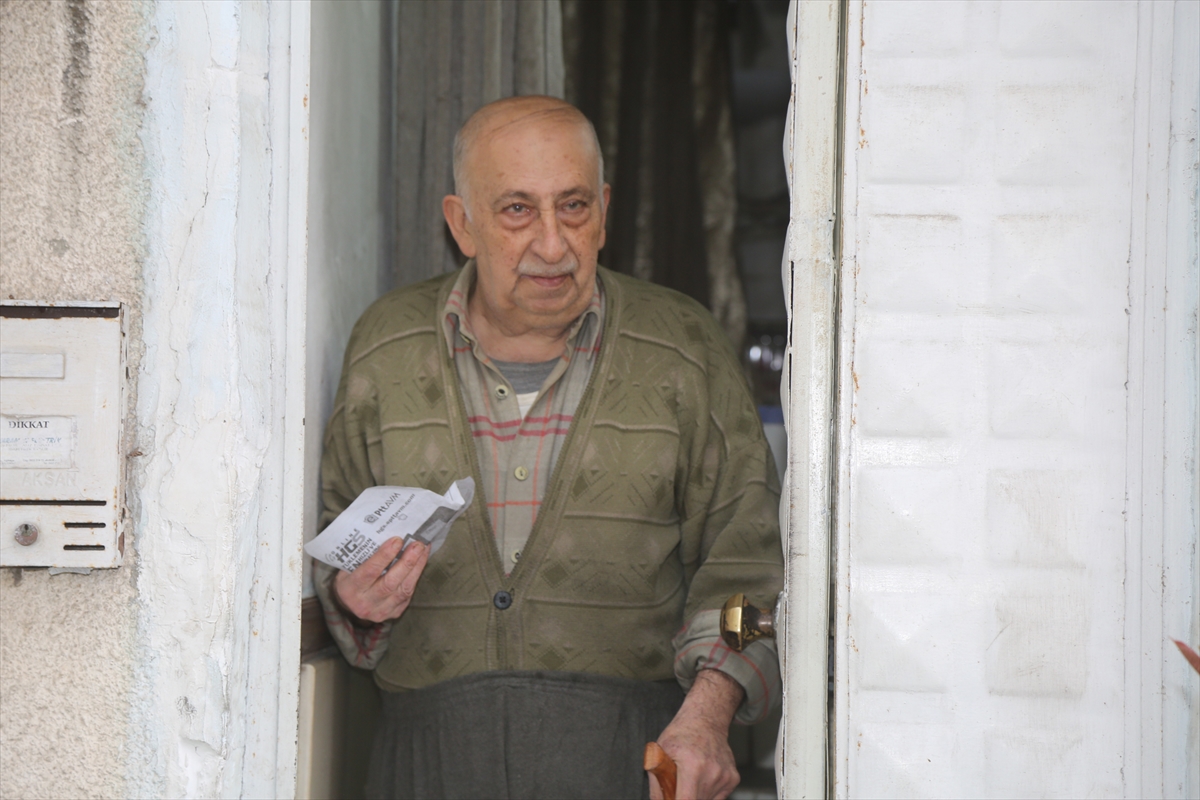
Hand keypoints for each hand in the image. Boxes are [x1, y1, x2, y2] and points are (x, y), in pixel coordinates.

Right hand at [332, 538, 427, 623]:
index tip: (398, 540)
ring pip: (403, 590)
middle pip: (390, 583)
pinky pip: (408, 594)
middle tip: (418, 544)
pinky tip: (421, 561)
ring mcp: (380, 611)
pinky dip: (416, 576)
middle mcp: (365, 603)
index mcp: (349, 589)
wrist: (349, 604)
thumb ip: (364, 555)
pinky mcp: (394, 613)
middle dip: (407, 562)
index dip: (384, 556)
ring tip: (423, 550)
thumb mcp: (348, 567)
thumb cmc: (350, 578)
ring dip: (416, 567)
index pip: (369, 572)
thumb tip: (389, 535)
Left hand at [650, 670, 743, 799]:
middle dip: (684, 797)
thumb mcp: (659, 753)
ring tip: (690, 777)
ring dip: (696, 795)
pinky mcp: (733, 778)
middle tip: (678, 785)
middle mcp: (712, 772)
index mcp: (693, 766)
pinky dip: (707, 791)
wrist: (705, 720)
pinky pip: (717, 797)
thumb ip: (657, 783)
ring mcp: (725, 776)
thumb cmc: (680, 735)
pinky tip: (702, 775)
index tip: (673, 798)